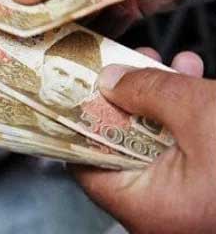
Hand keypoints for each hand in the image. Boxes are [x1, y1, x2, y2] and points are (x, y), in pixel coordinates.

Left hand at [72, 50, 215, 233]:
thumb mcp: (200, 112)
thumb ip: (147, 92)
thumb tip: (110, 80)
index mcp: (146, 206)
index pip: (84, 163)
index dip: (78, 119)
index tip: (77, 85)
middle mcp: (164, 213)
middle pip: (121, 148)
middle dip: (127, 99)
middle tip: (127, 66)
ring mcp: (191, 204)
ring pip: (158, 145)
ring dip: (163, 101)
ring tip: (170, 66)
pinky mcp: (214, 191)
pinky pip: (190, 152)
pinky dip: (190, 118)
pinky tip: (200, 82)